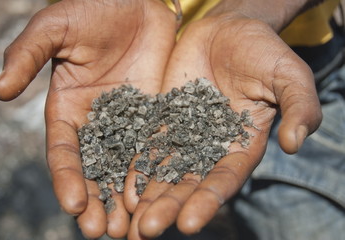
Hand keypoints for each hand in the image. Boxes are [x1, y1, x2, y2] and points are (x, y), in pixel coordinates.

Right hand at [0, 0, 175, 237]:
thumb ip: (27, 55)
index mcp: (68, 109)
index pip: (65, 152)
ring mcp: (129, 122)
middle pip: (96, 170)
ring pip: (125, 167)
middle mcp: (98, 122)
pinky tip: (157, 198)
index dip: (68, 179)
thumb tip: (1, 92)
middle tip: (104, 233)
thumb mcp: (55, 28)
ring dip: (126, 198)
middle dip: (98, 201)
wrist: (137, 1)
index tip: (74, 206)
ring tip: (131, 229)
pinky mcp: (156, 115)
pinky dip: (154, 175)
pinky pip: (155, 149)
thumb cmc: (93, 9)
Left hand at [125, 12, 321, 238]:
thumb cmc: (262, 51)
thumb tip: (295, 143)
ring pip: (163, 170)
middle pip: (188, 183)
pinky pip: (147, 145)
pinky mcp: (162, 118)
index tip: (189, 224)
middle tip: (146, 230)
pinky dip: (135, 165)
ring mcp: (183, 134)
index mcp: (241, 145)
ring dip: (147, 195)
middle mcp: (210, 147)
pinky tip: (120, 184)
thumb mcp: (289, 74)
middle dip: (168, 206)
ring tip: (129, 219)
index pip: (225, 179)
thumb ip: (299, 107)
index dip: (208, 201)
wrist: (228, 30)